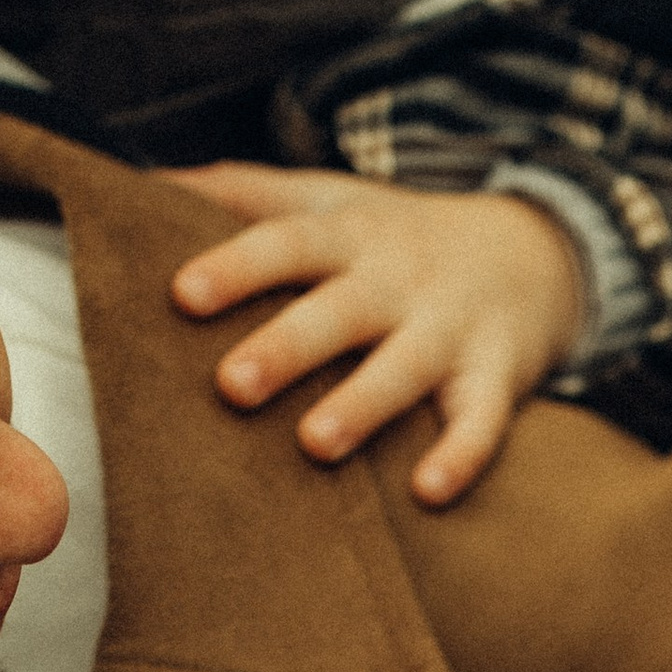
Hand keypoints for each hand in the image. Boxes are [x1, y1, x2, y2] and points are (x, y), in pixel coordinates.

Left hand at [169, 166, 587, 507]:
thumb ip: (243, 192)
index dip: (237, 267)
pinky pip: (483, 420)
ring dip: (363, 404)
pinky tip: (429, 491)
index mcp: (348, 237)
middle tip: (232, 385)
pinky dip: (462, 454)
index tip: (183, 295)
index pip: (286, 243)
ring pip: (406, 368)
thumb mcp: (330, 199)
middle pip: (340, 310)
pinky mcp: (497, 378)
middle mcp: (398, 280)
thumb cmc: (400, 238)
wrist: (533, 253)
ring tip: (316, 444)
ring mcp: (450, 330)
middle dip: (289, 345)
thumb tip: (138, 180)